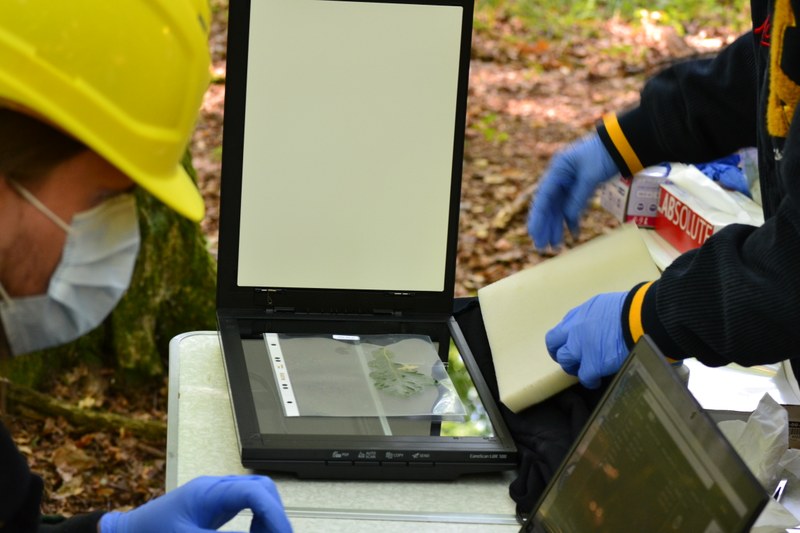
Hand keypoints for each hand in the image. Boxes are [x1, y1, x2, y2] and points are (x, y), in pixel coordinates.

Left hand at [99, 475, 291, 532]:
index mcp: (208, 492)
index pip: (255, 491)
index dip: (274, 513)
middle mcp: (215, 489)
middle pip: (262, 488)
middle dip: (275, 514)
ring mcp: (215, 496)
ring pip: (257, 496)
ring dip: (267, 518)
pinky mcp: (214, 507)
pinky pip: (247, 506)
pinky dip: (257, 521)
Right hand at [528, 134, 618, 250]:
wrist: (622, 145)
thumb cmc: (604, 155)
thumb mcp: (590, 176)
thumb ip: (578, 197)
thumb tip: (567, 217)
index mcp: (557, 170)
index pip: (543, 197)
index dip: (538, 217)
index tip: (534, 233)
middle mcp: (560, 177)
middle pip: (549, 205)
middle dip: (545, 226)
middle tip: (541, 246)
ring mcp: (569, 183)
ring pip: (559, 209)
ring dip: (557, 227)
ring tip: (555, 246)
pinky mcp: (580, 188)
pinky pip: (572, 207)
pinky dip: (572, 220)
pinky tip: (573, 234)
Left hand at [545, 292, 627, 388]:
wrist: (639, 318)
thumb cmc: (629, 309)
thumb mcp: (602, 305)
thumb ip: (591, 317)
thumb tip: (593, 324)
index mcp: (578, 315)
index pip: (559, 330)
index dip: (562, 340)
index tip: (567, 345)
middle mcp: (574, 331)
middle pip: (554, 345)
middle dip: (560, 353)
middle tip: (570, 360)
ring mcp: (581, 348)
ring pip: (565, 361)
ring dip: (573, 367)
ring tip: (584, 370)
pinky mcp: (592, 363)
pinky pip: (584, 377)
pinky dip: (589, 380)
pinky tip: (596, 380)